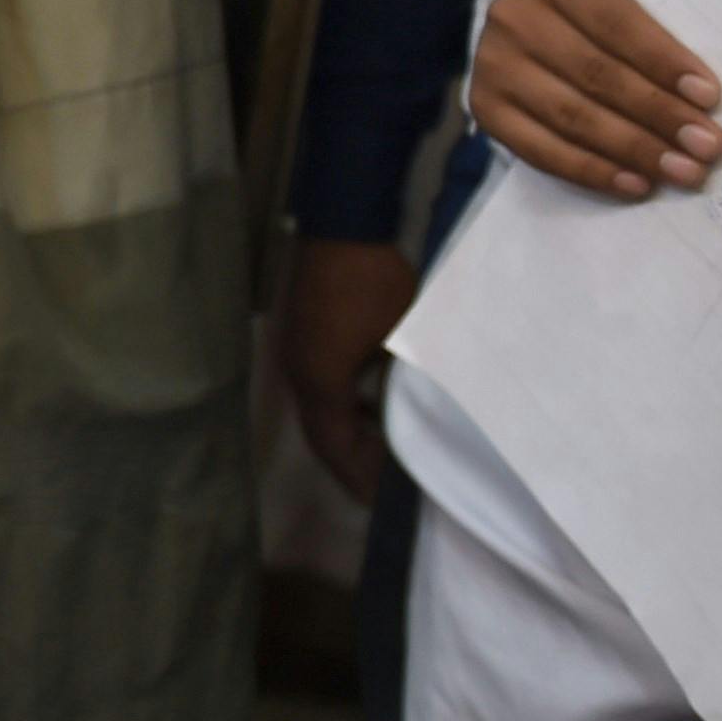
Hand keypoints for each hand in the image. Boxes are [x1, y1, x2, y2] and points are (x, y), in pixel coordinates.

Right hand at [274, 237, 419, 502]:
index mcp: (320, 380)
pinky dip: (347, 407)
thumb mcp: (403, 337)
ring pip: (321, 410)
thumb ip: (405, 383)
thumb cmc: (375, 281)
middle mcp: (301, 372)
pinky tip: (375, 404)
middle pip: (322, 434)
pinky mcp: (307, 334)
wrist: (345, 219)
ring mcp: (300, 351)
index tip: (384, 501)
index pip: (333, 446)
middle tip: (385, 485)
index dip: (359, 477)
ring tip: (386, 450)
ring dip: (348, 433)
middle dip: (352, 462)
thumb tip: (421, 417)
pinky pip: (324, 386)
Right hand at [474, 0, 721, 198]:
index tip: (710, 98)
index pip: (616, 22)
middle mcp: (513, 14)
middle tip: (706, 147)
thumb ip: (657, 29)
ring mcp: (491, 63)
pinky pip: (540, 150)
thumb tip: (703, 98)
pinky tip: (635, 184)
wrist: (535, 17)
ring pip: (571, 116)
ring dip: (634, 150)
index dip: (663, 62)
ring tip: (682, 171)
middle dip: (658, 114)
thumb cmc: (601, 7)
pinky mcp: (484, 107)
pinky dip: (592, 171)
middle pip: (595, 73)